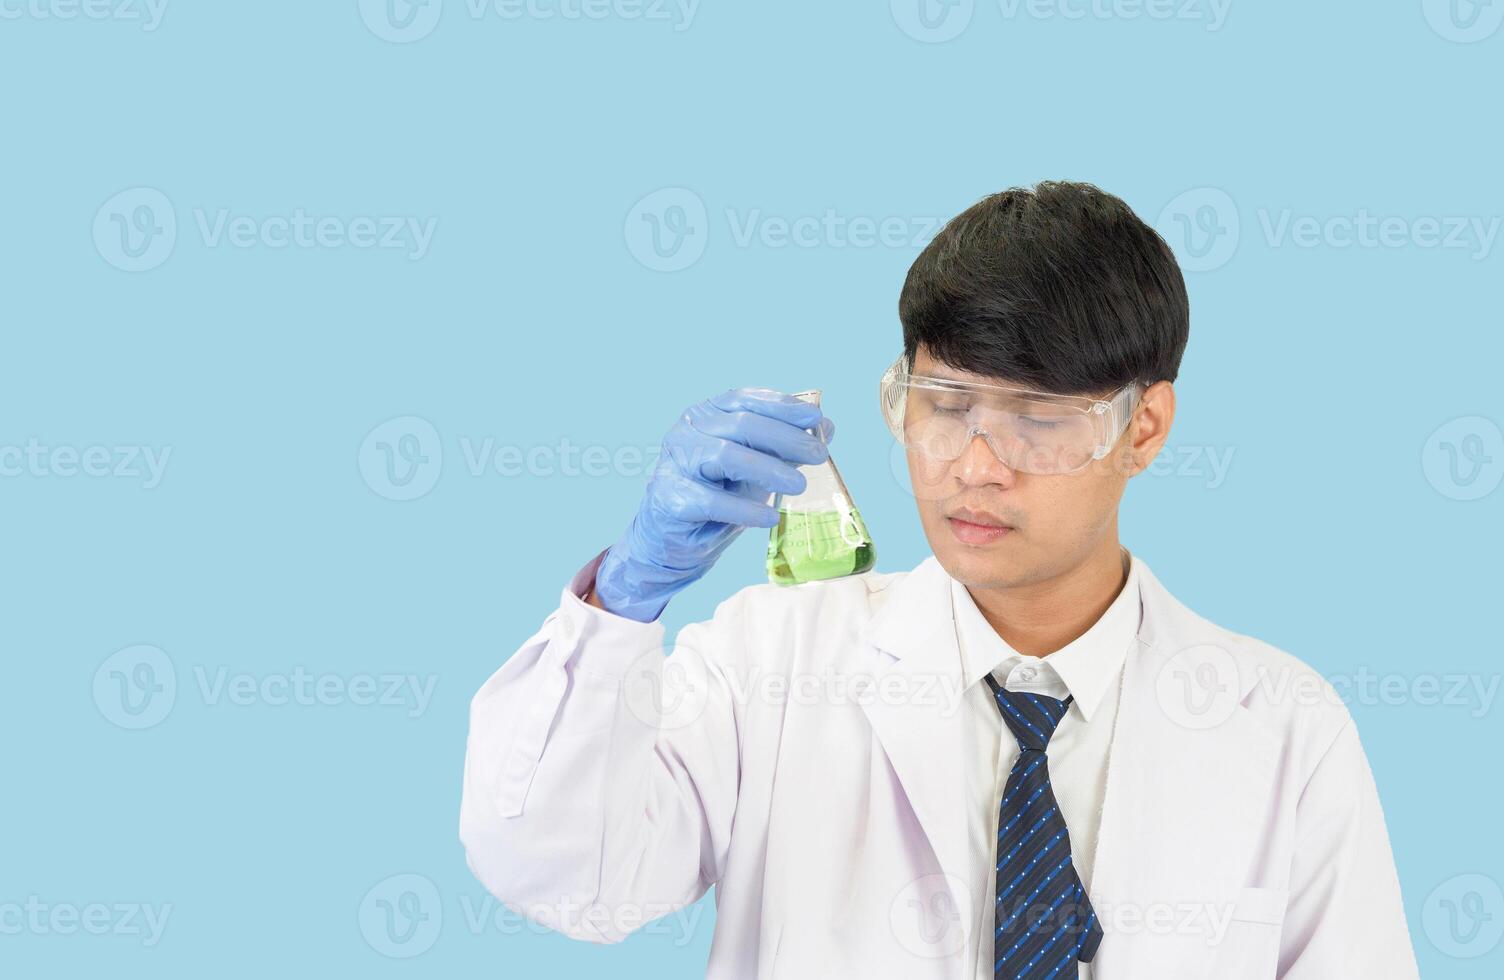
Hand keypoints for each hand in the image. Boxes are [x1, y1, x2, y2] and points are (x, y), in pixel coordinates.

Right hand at [592, 388, 834, 621]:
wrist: (675, 536)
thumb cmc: (717, 493)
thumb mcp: (757, 466)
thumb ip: (787, 446)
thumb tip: (827, 428)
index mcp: (708, 414)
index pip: (746, 399)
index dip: (783, 406)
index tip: (816, 418)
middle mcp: (688, 430)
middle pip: (741, 425)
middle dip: (785, 438)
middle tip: (819, 454)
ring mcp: (675, 461)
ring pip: (725, 456)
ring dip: (768, 468)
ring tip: (799, 484)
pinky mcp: (669, 497)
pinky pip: (711, 500)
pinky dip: (744, 509)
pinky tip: (769, 517)